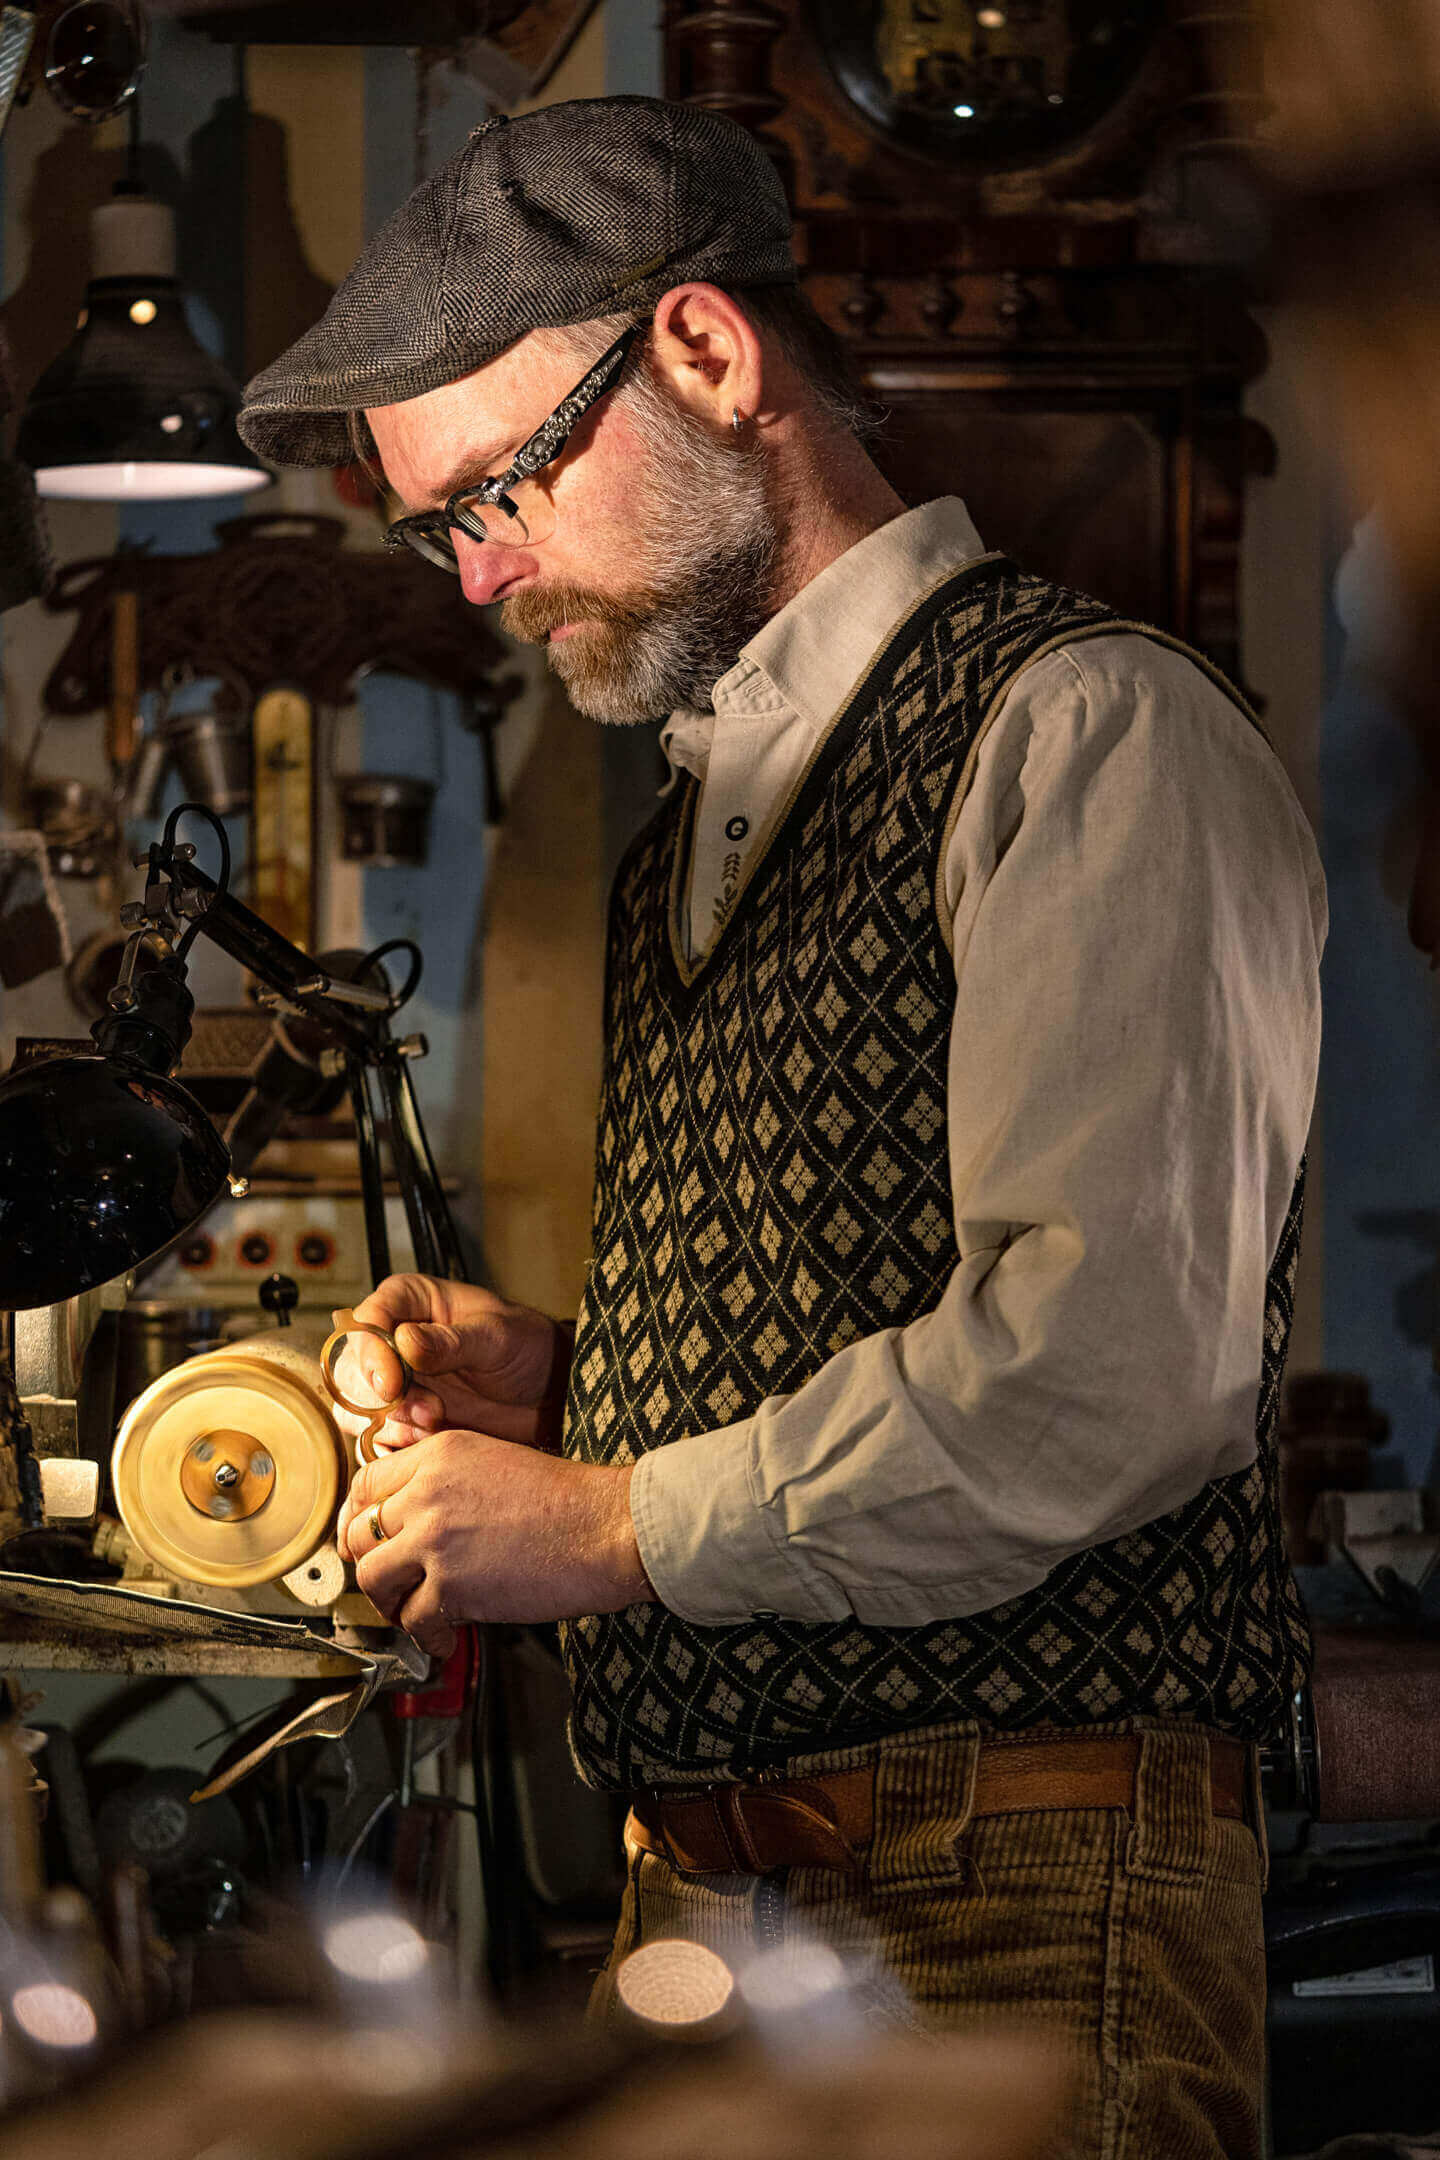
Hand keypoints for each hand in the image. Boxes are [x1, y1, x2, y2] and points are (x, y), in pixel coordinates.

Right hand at [328, 1274, 570, 1454]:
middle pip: (350, 1368)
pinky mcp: (402, 1416)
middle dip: (381, 1397)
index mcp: (409, 1301)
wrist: (547, 1391)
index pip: (365, 1321)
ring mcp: (393, 1379)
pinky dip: (397, 1443)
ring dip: (390, 1423)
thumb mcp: (497, 1337)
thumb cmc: (526, 1346)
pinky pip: (375, 1435)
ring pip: (355, 1407)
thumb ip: (451, 1342)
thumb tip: (405, 1342)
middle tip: (428, 1410)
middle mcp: (391, 1338)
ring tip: (434, 1423)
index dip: (369, 1353)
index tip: (392, 1384)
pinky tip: (431, 1439)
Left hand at [336, 1429, 654, 1654]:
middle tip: (393, 1583)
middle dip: (372, 1564)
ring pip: (373, 1579)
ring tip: (413, 1613)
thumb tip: (413, 1517)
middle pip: (360, 1534)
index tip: (370, 1541)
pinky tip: (448, 1640)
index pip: (366, 1485)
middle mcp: (427, 1492)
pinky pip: (414, 1620)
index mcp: (438, 1455)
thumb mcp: (495, 1461)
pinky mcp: (452, 1586)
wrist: (607, 1527)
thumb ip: (446, 1480)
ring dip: (391, 1604)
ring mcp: (436, 1540)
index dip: (360, 1518)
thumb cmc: (567, 1500)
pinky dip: (428, 1638)